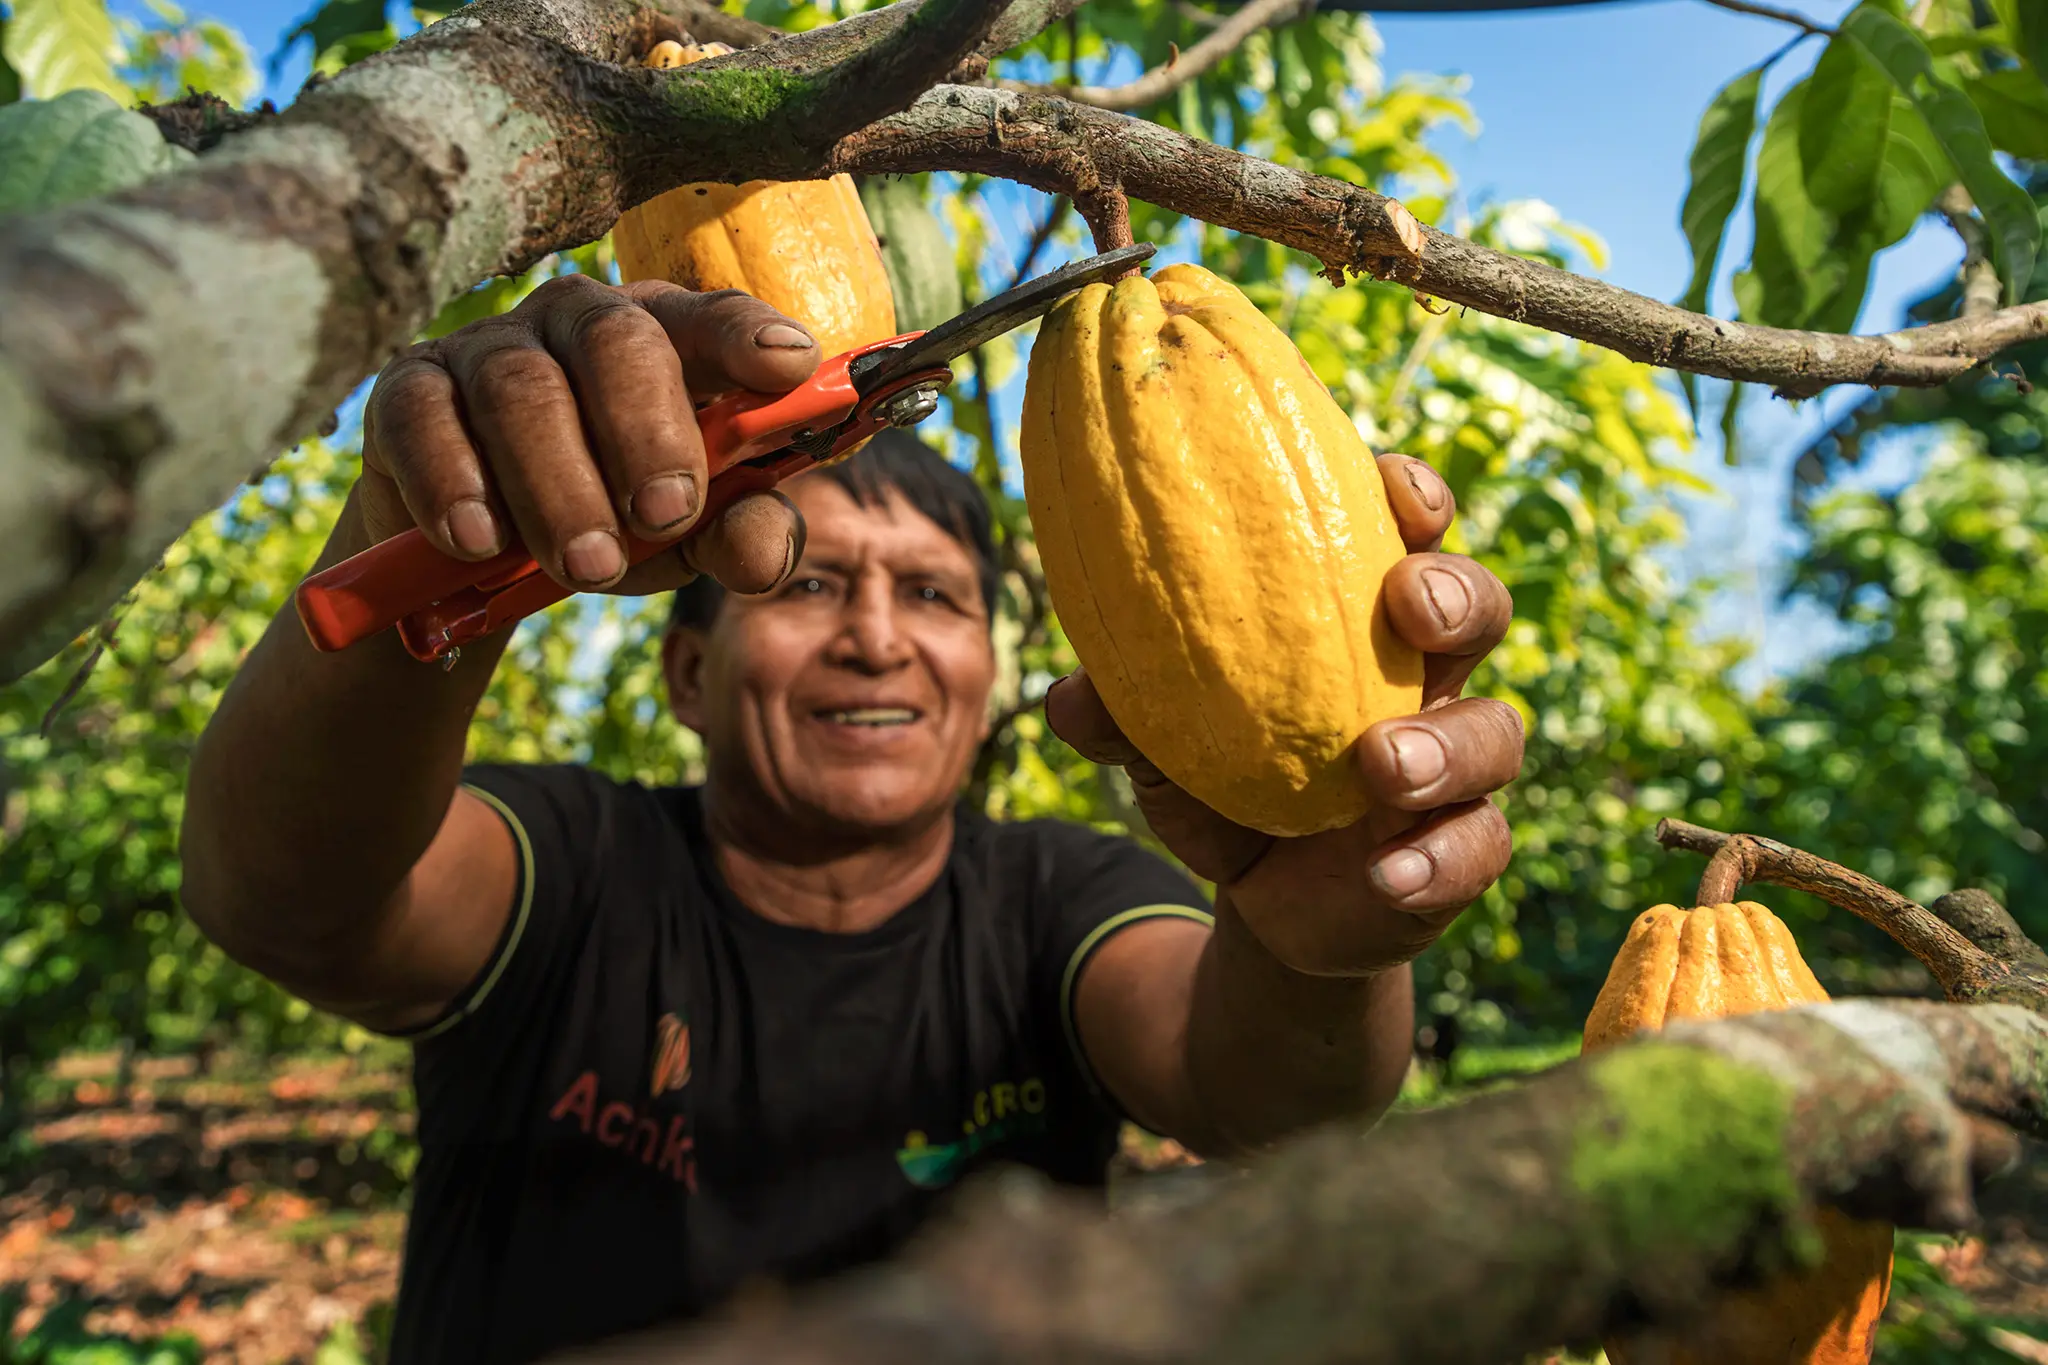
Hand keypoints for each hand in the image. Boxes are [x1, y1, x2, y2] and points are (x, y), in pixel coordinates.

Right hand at [355, 274, 818, 596]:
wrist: (479, 553)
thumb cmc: (609, 514)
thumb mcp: (685, 537)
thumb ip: (736, 537)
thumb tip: (764, 552)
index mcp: (665, 339)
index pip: (711, 317)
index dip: (746, 334)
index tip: (787, 365)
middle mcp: (577, 321)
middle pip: (616, 342)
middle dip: (646, 435)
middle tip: (663, 518)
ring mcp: (487, 347)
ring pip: (522, 391)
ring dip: (559, 486)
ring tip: (587, 568)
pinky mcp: (408, 390)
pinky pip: (422, 420)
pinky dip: (454, 485)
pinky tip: (479, 544)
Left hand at [1045, 453, 1520, 976]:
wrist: (1264, 902)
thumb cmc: (1225, 784)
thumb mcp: (1165, 753)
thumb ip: (1124, 719)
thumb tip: (1069, 694)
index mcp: (1361, 621)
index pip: (1404, 536)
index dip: (1412, 498)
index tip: (1389, 485)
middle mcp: (1424, 679)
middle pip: (1480, 608)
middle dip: (1457, 593)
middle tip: (1411, 606)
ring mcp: (1454, 764)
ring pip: (1497, 731)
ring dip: (1448, 745)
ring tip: (1383, 769)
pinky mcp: (1460, 848)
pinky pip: (1480, 847)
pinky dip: (1438, 861)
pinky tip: (1388, 875)